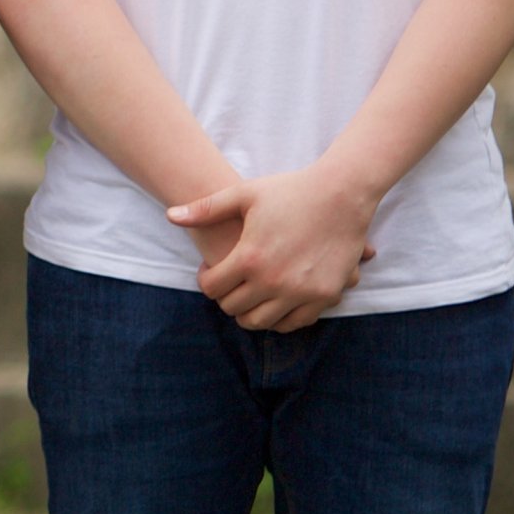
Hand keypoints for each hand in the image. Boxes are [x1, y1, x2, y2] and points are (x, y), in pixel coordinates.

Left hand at [171, 164, 374, 332]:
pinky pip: (294, 323)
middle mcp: (274, 280)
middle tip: (230, 282)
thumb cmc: (291, 190)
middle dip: (225, 297)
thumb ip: (206, 209)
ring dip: (249, 311)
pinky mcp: (326, 296)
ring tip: (250, 292)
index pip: (212, 289)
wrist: (343, 193)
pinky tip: (275, 299)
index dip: (206, 280)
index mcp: (250, 257)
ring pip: (260, 322)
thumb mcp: (244, 194)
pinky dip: (280, 317)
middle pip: (233, 309)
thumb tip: (170, 216)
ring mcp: (302, 292)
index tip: (211, 269)